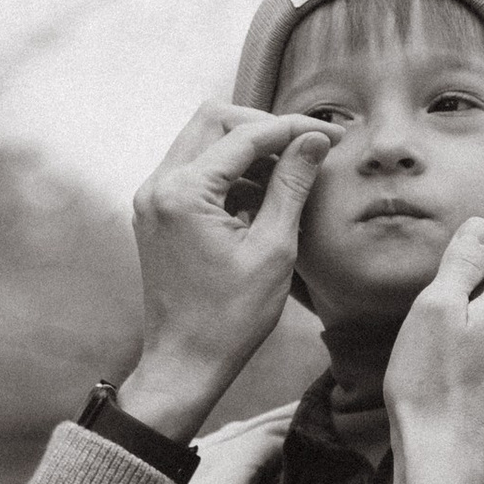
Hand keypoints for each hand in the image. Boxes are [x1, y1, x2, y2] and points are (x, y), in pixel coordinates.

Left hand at [118, 103, 334, 437]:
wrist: (185, 362)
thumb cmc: (230, 317)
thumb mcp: (274, 248)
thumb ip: (292, 185)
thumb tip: (314, 140)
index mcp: (183, 193)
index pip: (243, 134)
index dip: (292, 129)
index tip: (330, 135)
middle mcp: (158, 186)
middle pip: (213, 121)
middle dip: (263, 128)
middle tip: (306, 147)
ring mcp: (153, 199)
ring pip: (202, 142)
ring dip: (246, 150)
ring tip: (290, 175)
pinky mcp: (157, 214)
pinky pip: (194, 172)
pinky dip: (229, 173)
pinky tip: (263, 197)